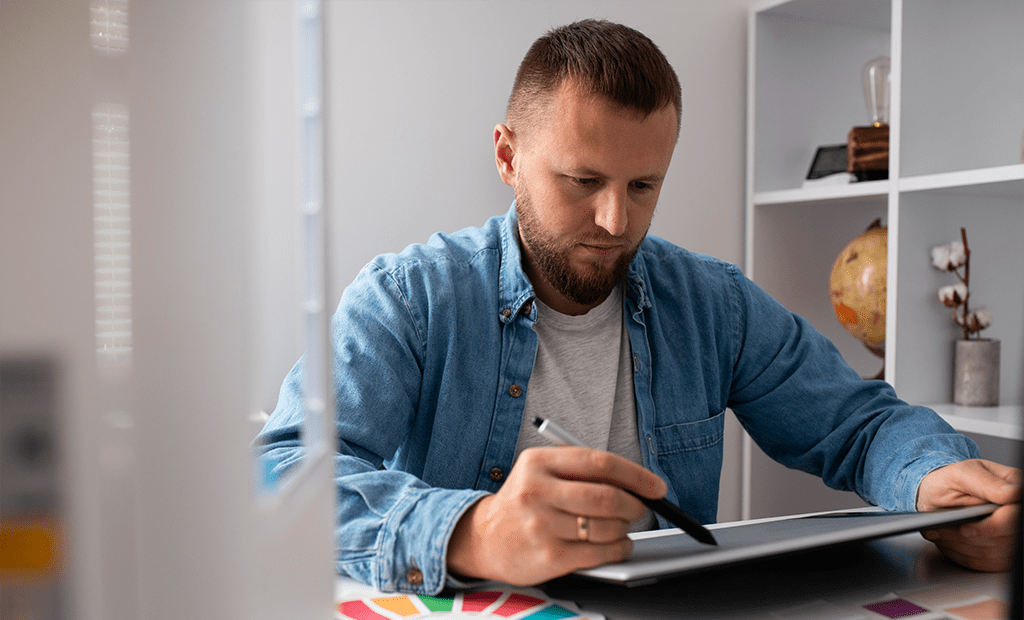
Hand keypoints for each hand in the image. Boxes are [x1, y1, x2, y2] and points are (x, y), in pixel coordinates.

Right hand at [446, 446, 666, 584]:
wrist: (485, 537)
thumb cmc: (524, 501)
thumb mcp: (541, 472)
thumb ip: (580, 470)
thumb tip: (635, 481)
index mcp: (538, 462)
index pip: (599, 462)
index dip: (635, 475)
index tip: (656, 486)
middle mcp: (536, 491)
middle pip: (606, 496)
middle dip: (635, 505)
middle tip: (641, 509)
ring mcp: (541, 526)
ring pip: (606, 527)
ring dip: (626, 529)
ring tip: (623, 527)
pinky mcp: (548, 557)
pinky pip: (599, 553)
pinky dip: (618, 550)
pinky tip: (617, 545)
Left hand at [917, 459, 1021, 571]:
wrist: (936, 496)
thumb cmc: (949, 482)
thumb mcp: (961, 474)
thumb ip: (985, 482)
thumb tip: (1014, 493)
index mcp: (1015, 492)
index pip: (1015, 516)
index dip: (993, 526)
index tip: (966, 528)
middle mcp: (1017, 516)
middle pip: (1005, 539)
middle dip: (968, 536)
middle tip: (943, 527)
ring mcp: (1011, 536)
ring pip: (993, 553)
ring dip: (960, 544)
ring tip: (938, 531)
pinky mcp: (1001, 553)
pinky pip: (985, 563)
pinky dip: (961, 553)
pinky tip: (945, 541)